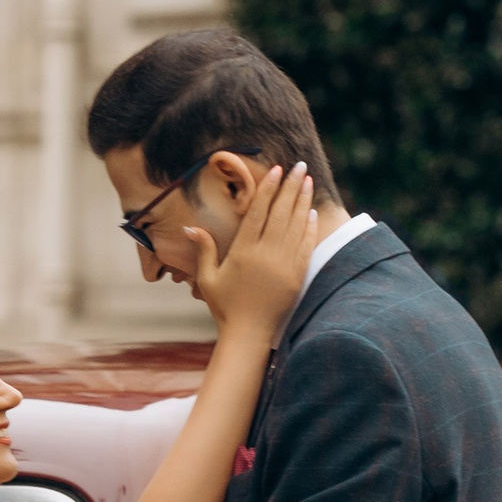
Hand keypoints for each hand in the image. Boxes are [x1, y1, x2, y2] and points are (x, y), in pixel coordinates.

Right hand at [189, 162, 317, 341]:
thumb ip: (203, 250)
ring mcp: (284, 265)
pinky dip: (310, 227)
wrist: (248, 335)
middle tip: (299, 166)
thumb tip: (190, 226)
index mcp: (243, 252)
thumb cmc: (224, 307)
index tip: (276, 169)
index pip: (258, 212)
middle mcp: (265, 255)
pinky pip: (306, 246)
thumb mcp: (208, 278)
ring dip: (303, 201)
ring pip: (296, 226)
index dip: (268, 188)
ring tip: (307, 181)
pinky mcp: (297, 277)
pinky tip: (312, 212)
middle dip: (290, 186)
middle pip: (281, 213)